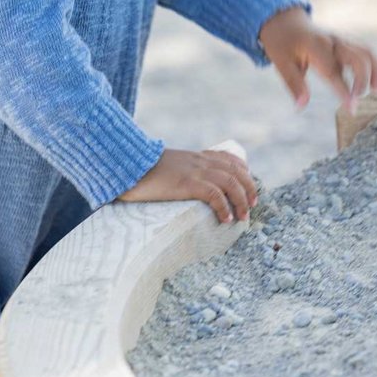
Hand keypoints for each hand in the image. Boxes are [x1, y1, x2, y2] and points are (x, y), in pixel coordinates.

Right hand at [116, 148, 256, 222]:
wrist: (125, 165)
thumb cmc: (140, 171)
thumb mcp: (165, 167)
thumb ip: (177, 172)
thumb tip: (178, 187)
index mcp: (196, 157)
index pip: (230, 159)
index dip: (244, 173)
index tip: (248, 189)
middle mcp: (200, 161)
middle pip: (237, 172)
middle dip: (249, 190)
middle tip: (251, 207)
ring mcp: (194, 171)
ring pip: (231, 183)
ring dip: (241, 202)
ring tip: (241, 218)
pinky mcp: (187, 183)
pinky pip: (215, 195)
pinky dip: (224, 208)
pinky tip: (225, 219)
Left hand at [258, 7, 376, 113]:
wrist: (285, 21)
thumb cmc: (282, 44)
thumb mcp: (281, 64)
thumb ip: (294, 85)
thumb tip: (301, 107)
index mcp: (315, 47)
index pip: (333, 71)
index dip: (344, 89)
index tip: (352, 107)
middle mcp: (332, 41)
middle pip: (357, 58)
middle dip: (364, 80)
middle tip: (364, 99)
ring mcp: (342, 39)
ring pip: (367, 52)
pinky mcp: (347, 41)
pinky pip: (367, 51)